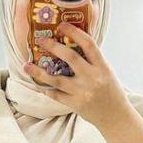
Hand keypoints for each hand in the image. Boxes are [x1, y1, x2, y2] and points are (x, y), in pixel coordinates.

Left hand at [25, 22, 142, 142]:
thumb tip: (74, 43)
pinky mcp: (75, 104)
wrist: (115, 117)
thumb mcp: (106, 71)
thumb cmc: (111, 91)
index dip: (74, 32)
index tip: (62, 25)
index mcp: (102, 66)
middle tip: (41, 40)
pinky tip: (38, 84)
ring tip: (27, 66)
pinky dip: (46, 89)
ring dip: (39, 72)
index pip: (88, 44)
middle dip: (53, 46)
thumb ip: (93, 59)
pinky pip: (56, 95)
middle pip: (70, 57)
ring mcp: (82, 92)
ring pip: (57, 79)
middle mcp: (92, 78)